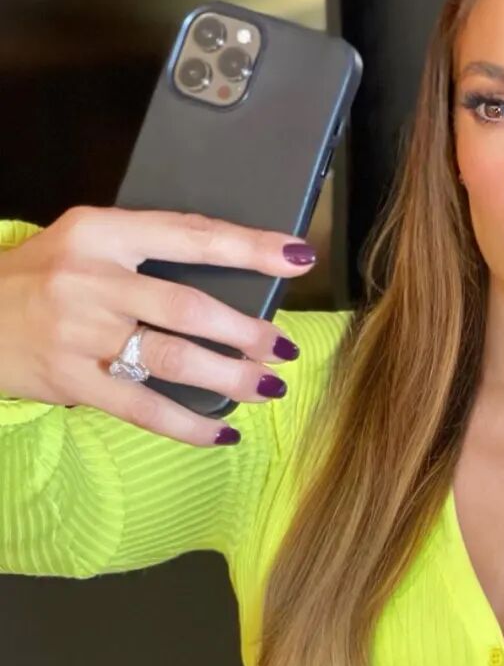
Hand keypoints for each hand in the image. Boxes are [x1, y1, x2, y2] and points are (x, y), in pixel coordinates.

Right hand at [0, 205, 319, 446]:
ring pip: (173, 359)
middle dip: (245, 332)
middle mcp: (92, 278)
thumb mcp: (88, 245)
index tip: (298, 258)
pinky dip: (189, 425)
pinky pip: (144, 408)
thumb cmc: (43, 279)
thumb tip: (233, 284)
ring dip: (230, 377)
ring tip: (267, 387)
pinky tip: (223, 433)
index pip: (190, 235)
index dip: (250, 248)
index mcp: (102, 232)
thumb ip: (147, 254)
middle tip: (283, 348)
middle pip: (188, 307)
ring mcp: (80, 332)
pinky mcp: (72, 380)